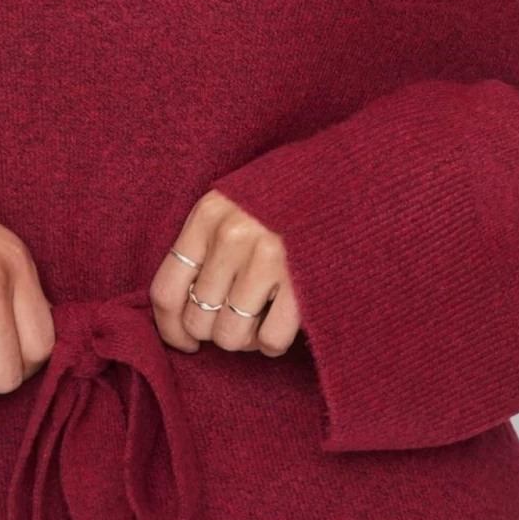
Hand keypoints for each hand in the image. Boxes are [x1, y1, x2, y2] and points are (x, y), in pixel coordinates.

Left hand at [148, 188, 301, 357]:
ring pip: (231, 336)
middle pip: (199, 321)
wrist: (351, 177)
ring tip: (263, 319)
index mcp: (209, 215)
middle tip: (240, 318)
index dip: (170, 328)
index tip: (184, 342)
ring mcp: (267, 259)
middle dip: (217, 331)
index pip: (166, 291)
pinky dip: (274, 342)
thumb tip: (181, 309)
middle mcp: (231, 236)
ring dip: (247, 339)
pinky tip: (284, 322)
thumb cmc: (288, 197)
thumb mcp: (236, 203)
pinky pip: (269, 340)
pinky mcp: (302, 282)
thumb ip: (207, 243)